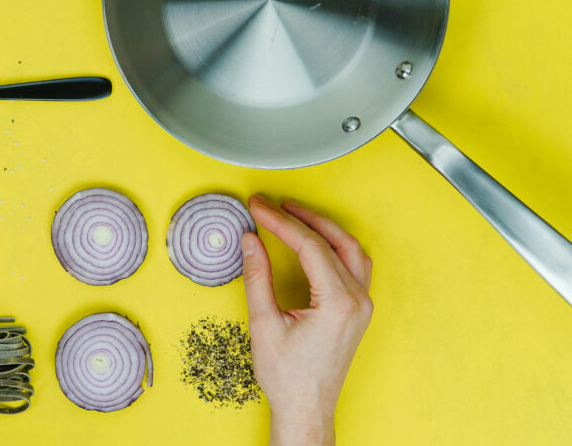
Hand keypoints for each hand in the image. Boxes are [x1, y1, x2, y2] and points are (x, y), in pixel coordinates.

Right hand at [241, 195, 372, 445]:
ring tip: (293, 213)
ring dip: (323, 227)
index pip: (309, 246)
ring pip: (349, 249)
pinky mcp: (357, 310)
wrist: (306, 408)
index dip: (280, 222)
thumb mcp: (264, 323)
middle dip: (301, 217)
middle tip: (272, 203)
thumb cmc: (288, 376)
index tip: (258, 208)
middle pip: (333, 240)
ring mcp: (362, 305)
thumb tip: (251, 240)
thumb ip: (257, 276)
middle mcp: (357, 300)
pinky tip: (315, 240)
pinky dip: (334, 245)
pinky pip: (354, 265)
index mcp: (337, 303)